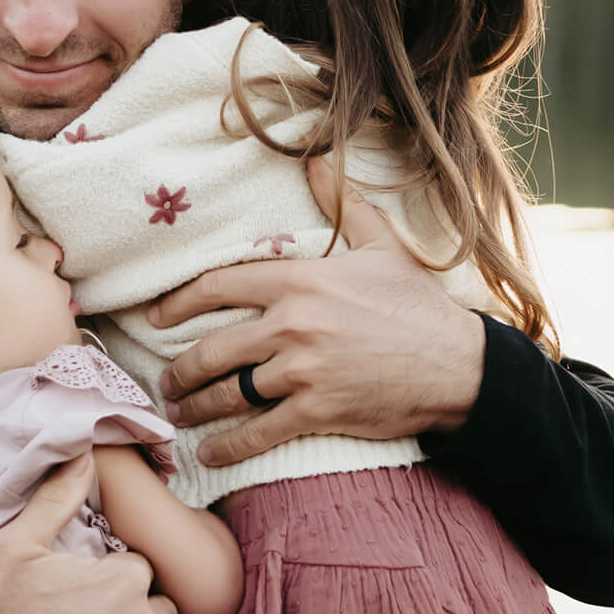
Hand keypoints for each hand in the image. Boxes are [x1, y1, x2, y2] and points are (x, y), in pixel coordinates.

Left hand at [150, 157, 486, 471]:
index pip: (219, 286)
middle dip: (180, 370)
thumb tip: (314, 162)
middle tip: (167, 382)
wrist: (456, 365)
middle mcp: (293, 324)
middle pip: (213, 349)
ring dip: (195, 409)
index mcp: (301, 280)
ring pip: (227, 394)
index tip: (156, 318)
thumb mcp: (382, 246)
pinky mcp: (316, 412)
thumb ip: (343, 205)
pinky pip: (256, 433)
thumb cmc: (417, 306)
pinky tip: (207, 452)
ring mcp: (302, 371)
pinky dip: (227, 447)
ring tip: (181, 415)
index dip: (178, 304)